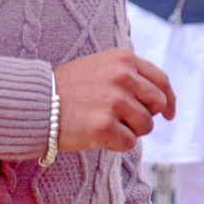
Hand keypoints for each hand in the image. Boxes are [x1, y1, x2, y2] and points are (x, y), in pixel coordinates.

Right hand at [55, 49, 174, 152]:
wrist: (35, 101)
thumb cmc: (67, 88)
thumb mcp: (100, 67)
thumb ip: (129, 75)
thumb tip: (161, 100)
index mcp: (123, 59)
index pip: (161, 80)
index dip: (168, 100)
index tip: (168, 114)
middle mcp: (123, 76)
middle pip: (157, 105)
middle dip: (145, 116)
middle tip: (124, 121)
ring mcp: (115, 101)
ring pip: (145, 126)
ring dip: (129, 131)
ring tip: (103, 124)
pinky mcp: (106, 126)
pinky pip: (129, 143)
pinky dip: (115, 144)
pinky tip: (96, 134)